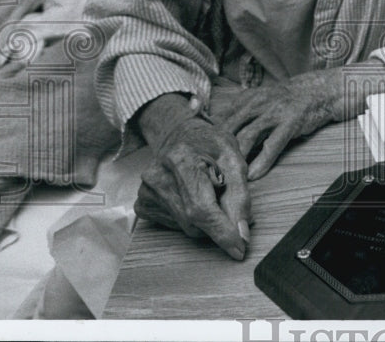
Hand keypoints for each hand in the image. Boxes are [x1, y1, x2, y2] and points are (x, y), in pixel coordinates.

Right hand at [133, 94, 250, 259]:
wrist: (180, 134)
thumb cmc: (211, 144)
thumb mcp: (234, 158)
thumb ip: (240, 195)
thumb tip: (242, 233)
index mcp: (181, 159)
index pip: (201, 208)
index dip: (222, 232)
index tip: (240, 249)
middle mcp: (156, 177)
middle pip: (194, 221)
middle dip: (219, 223)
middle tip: (230, 205)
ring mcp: (145, 192)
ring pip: (186, 227)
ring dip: (206, 220)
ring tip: (209, 193)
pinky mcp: (142, 205)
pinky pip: (175, 226)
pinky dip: (191, 220)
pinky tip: (192, 198)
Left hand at [221, 61, 384, 179]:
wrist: (320, 90)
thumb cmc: (287, 100)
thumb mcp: (260, 100)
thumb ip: (240, 115)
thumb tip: (216, 134)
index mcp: (246, 100)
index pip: (219, 121)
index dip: (205, 141)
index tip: (195, 158)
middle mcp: (256, 104)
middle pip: (228, 131)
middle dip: (215, 153)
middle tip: (205, 174)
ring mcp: (273, 113)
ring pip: (247, 138)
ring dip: (235, 160)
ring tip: (225, 179)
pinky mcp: (290, 123)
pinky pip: (272, 145)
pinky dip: (261, 162)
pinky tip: (254, 176)